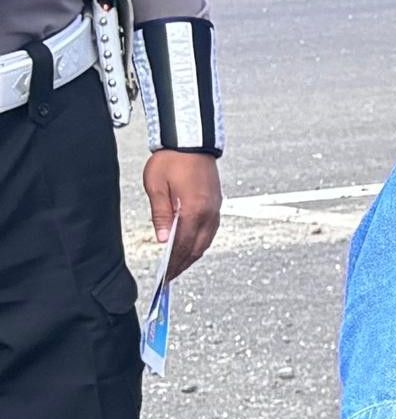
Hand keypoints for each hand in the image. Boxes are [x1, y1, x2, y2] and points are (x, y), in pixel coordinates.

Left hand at [144, 150, 219, 278]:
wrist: (192, 141)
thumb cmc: (171, 160)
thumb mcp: (156, 186)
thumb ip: (160, 215)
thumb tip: (163, 239)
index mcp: (194, 209)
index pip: (182, 245)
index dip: (173, 263)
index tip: (165, 276)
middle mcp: (209, 212)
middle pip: (197, 247)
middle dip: (183, 264)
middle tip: (170, 276)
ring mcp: (216, 208)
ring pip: (206, 240)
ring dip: (192, 254)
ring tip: (179, 265)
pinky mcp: (216, 204)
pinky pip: (210, 230)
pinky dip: (200, 242)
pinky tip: (190, 245)